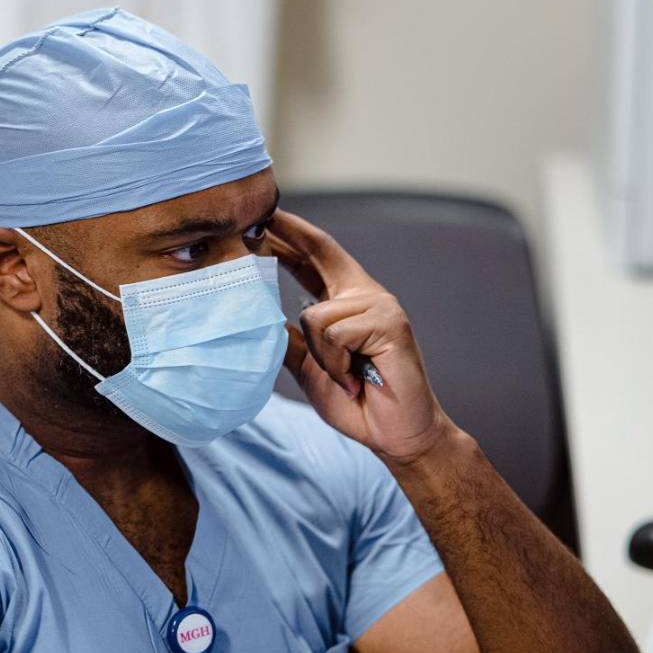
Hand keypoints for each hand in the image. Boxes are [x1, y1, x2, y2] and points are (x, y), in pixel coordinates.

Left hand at [265, 209, 452, 466]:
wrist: (394, 436)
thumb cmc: (356, 402)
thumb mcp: (310, 366)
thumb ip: (291, 339)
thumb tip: (258, 315)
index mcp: (346, 302)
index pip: (314, 258)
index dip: (289, 236)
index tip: (262, 216)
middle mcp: (365, 295)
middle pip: (320, 252)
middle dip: (287, 235)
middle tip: (259, 222)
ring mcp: (380, 306)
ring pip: (315, 314)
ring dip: (321, 357)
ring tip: (344, 378)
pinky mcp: (390, 323)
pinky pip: (335, 334)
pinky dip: (336, 364)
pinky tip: (355, 380)